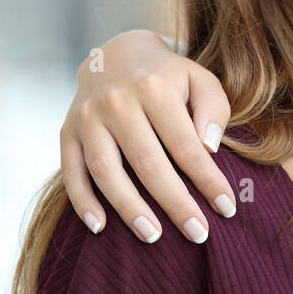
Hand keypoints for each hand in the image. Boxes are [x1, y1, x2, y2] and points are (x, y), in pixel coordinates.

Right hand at [60, 30, 235, 243]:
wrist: (116, 56)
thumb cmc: (169, 78)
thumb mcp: (201, 81)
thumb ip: (213, 111)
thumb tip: (208, 149)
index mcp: (155, 87)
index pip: (186, 146)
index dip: (207, 180)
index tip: (227, 208)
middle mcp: (116, 101)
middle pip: (148, 164)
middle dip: (175, 204)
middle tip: (199, 233)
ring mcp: (86, 118)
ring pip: (107, 172)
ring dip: (130, 209)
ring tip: (153, 237)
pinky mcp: (65, 132)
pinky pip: (71, 172)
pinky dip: (83, 202)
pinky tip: (100, 228)